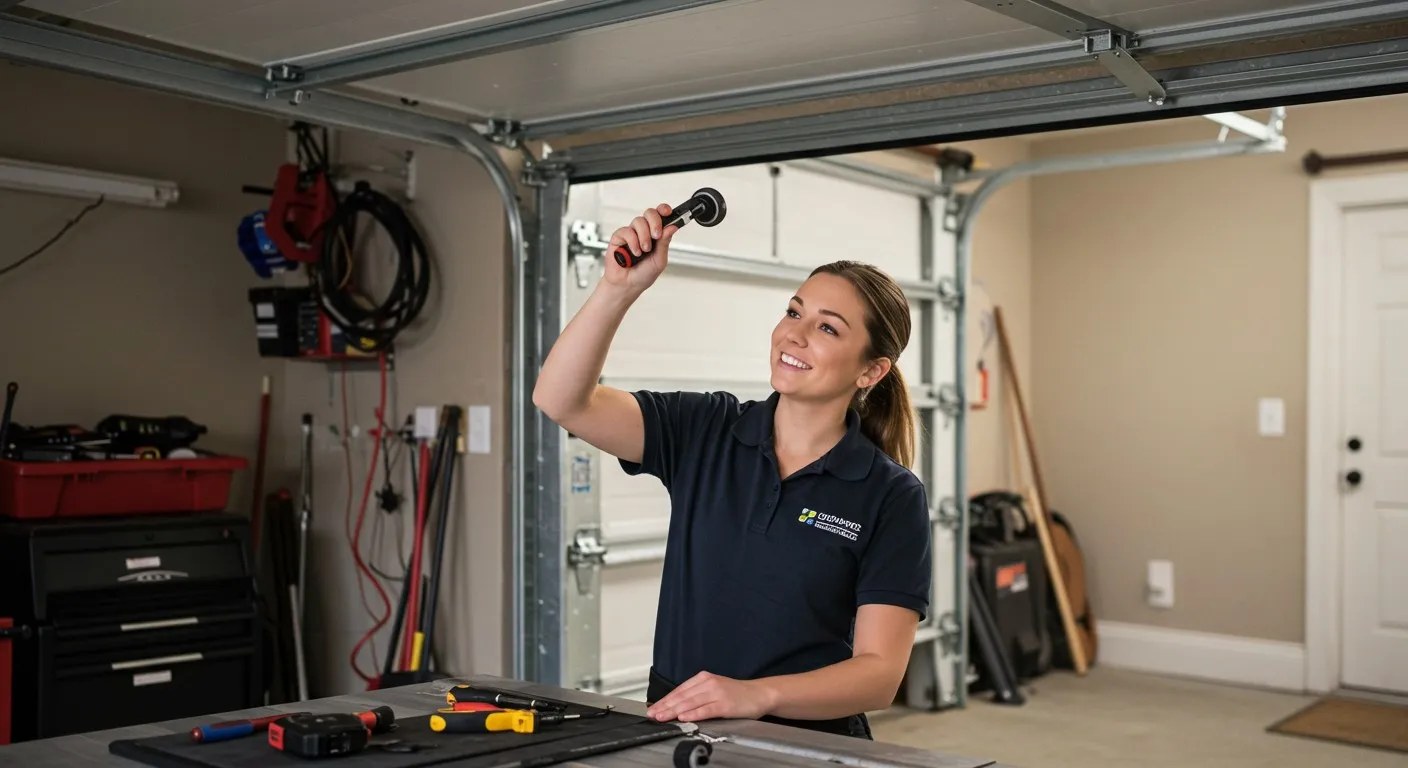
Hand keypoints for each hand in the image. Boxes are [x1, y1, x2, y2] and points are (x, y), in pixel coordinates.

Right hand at [602, 204, 676, 294]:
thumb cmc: (643, 274)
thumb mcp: (660, 260)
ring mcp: (632, 233)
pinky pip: (627, 231)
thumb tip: (672, 227)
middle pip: (650, 213)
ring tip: (644, 250)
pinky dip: (633, 242)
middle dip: (655, 222)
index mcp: (656, 235)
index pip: (661, 216)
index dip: (664, 210)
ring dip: (644, 236)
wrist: (628, 285)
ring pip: (639, 221)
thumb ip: (665, 242)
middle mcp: (644, 231)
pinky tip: (634, 252)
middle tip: (656, 235)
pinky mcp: (619, 237)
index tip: (668, 212)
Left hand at [645, 671, 776, 723]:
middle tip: (652, 714)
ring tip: (662, 717)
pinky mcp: (725, 704)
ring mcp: (716, 693)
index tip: (653, 708)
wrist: (759, 694)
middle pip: (682, 696)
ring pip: (690, 702)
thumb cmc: (736, 694)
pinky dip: (693, 713)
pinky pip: (705, 709)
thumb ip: (697, 695)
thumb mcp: (714, 689)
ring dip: (674, 711)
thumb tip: (676, 706)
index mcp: (703, 678)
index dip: (665, 700)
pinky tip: (683, 717)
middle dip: (665, 706)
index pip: (679, 690)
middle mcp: (708, 683)